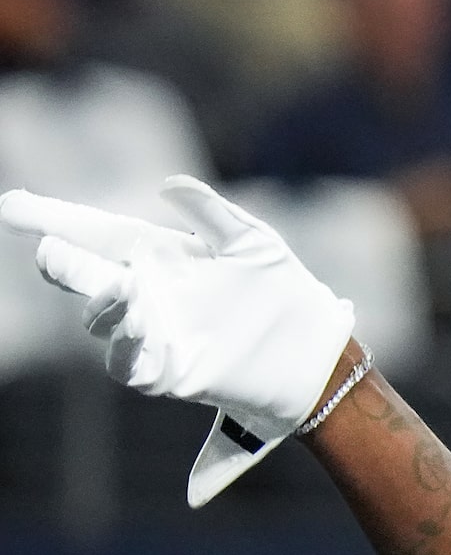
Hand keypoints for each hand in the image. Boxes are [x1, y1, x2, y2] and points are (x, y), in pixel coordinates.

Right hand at [0, 177, 355, 502]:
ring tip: (118, 288)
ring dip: (102, 305)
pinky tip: (135, 326)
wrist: (315, 351)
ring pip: (105, 319)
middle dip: (63, 263)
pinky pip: (130, 361)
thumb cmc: (283, 291)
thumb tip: (166, 183)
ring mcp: (152, 332)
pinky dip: (126, 344)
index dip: (54, 218)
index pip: (97, 232)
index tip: (11, 204)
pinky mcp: (167, 370)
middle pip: (89, 274)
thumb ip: (211, 212)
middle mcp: (145, 292)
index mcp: (160, 256)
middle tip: (48, 247)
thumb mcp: (252, 243)